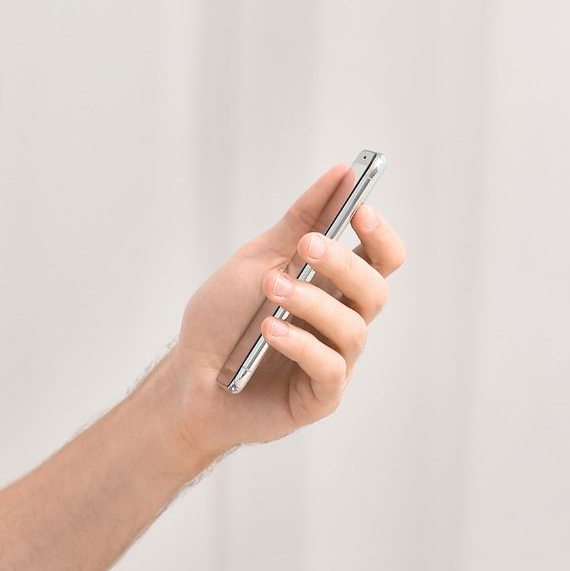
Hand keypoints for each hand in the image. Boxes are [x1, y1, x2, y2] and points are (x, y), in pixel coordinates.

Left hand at [154, 163, 407, 459]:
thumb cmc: (224, 320)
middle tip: (306, 246)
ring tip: (271, 288)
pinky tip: (270, 330)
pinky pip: (328, 368)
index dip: (379, 235)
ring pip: (352, 328)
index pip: (381, 259)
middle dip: (343, 263)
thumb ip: (301, 221)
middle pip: (375, 289)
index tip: (360, 209)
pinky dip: (300, 343)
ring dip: (311, 301)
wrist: (188, 376)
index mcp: (334, 286)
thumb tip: (341, 174)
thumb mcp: (258, 259)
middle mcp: (342, 322)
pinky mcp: (320, 396)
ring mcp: (335, 361)